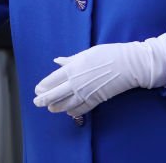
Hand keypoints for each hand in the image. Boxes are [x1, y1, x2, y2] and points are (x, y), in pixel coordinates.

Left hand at [33, 35, 165, 116]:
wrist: (128, 65)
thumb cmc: (107, 54)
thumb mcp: (86, 53)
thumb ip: (70, 60)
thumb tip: (57, 61)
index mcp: (72, 69)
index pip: (52, 80)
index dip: (44, 86)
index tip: (37, 89)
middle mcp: (76, 83)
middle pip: (55, 94)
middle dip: (44, 99)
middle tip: (36, 102)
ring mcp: (86, 93)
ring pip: (67, 104)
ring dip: (57, 106)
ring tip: (50, 108)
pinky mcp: (96, 100)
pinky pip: (82, 108)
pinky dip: (74, 111)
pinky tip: (68, 112)